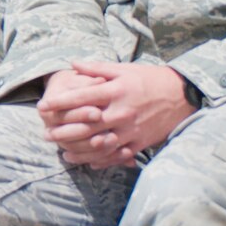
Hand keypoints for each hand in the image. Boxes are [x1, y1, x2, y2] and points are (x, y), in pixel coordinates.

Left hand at [36, 62, 191, 166]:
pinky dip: (100, 159)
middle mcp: (122, 112)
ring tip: (61, 151)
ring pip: (99, 144)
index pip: (81, 98)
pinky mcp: (140, 142)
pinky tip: (86, 161)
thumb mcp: (124, 69)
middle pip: (86, 124)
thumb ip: (96, 68)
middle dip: (63, 130)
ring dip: (78, 149)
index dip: (59, 103)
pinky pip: (117, 155)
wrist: (183, 94)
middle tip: (45, 133)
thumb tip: (72, 63)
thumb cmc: (149, 79)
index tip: (42, 107)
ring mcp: (131, 129)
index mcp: (116, 91)